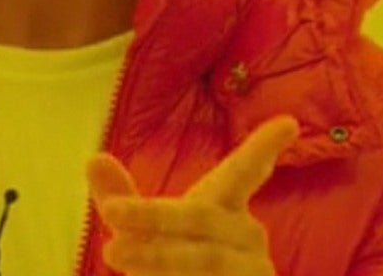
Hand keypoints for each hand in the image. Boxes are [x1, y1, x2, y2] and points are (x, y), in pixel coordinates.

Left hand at [86, 115, 298, 274]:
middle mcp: (247, 237)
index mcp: (226, 210)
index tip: (289, 121)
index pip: (243, 173)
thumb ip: (119, 196)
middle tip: (109, 210)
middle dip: (152, 215)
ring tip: (113, 252)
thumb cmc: (174, 267)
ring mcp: (253, 272)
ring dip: (158, 257)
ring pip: (208, 259)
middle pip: (201, 217)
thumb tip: (93, 158)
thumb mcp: (143, 232)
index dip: (263, 148)